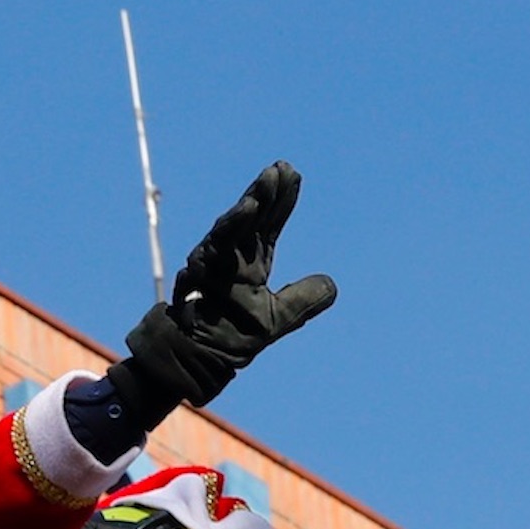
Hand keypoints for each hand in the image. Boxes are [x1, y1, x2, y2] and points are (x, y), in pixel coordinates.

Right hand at [121, 161, 337, 409]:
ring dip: (246, 207)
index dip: (281, 201)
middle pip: (250, 218)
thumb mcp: (276, 320)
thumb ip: (302, 302)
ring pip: (229, 229)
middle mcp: (231, 258)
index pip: (268, 224)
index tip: (293, 175)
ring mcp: (212, 265)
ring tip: (264, 187)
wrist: (198, 360)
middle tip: (281, 168)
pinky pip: (212, 249)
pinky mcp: (197, 277)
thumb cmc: (230, 337)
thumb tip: (332, 286)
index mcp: (250, 262)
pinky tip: (244, 210)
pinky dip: (228, 229)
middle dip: (265, 193)